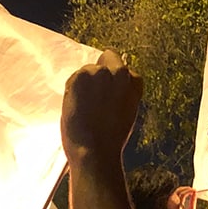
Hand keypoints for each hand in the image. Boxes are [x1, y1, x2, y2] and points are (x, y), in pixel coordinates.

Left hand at [61, 49, 142, 166]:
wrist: (95, 152)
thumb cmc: (110, 140)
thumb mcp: (126, 113)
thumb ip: (121, 93)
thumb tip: (110, 85)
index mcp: (135, 83)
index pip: (123, 69)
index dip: (113, 82)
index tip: (108, 97)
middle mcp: (121, 72)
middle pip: (108, 57)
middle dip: (100, 73)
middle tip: (93, 100)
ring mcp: (100, 72)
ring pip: (88, 69)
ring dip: (84, 84)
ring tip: (85, 110)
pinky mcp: (81, 76)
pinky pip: (74, 78)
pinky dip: (72, 91)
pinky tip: (76, 108)